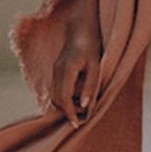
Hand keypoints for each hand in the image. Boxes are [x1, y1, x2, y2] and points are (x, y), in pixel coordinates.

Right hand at [49, 0, 101, 123]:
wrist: (81, 27)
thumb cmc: (92, 45)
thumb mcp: (96, 67)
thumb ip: (90, 87)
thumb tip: (84, 107)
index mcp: (66, 70)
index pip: (64, 98)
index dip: (70, 113)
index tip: (78, 124)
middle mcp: (56, 70)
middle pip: (56, 99)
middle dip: (68, 112)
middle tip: (82, 119)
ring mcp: (54, 69)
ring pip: (54, 95)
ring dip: (65, 105)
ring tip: (81, 110)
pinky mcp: (56, 69)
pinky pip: (56, 88)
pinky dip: (64, 97)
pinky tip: (76, 99)